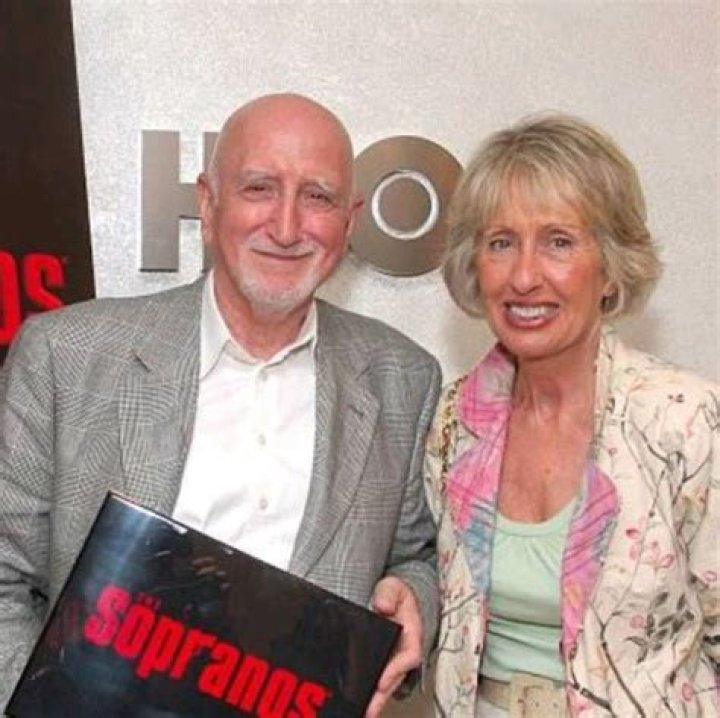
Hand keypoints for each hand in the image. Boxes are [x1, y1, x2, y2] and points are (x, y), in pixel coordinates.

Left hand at [365, 576, 422, 717]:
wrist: (392, 595)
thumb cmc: (396, 594)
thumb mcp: (393, 586)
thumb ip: (388, 593)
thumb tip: (383, 605)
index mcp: (411, 633)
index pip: (409, 655)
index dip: (397, 669)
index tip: (383, 680)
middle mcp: (404, 650)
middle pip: (397, 676)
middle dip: (384, 694)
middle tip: (371, 708)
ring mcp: (394, 657)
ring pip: (388, 682)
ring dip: (377, 698)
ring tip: (364, 712)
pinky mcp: (383, 661)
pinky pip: (378, 677)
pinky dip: (371, 690)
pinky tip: (359, 701)